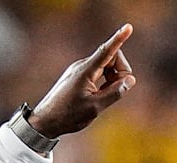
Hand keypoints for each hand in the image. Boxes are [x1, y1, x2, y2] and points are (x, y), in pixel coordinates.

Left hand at [28, 23, 135, 137]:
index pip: (107, 51)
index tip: (128, 27)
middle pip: (112, 58)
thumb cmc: (68, 115)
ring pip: (106, 66)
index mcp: (86, 71)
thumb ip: (115, 93)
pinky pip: (99, 72)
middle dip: (120, 72)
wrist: (46, 121)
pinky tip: (99, 95)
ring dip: (113, 79)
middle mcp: (82, 66)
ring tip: (103, 97)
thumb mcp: (95, 107)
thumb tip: (130, 80)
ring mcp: (80, 70)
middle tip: (115, 92)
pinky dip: (105, 82)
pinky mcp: (79, 76)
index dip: (119, 39)